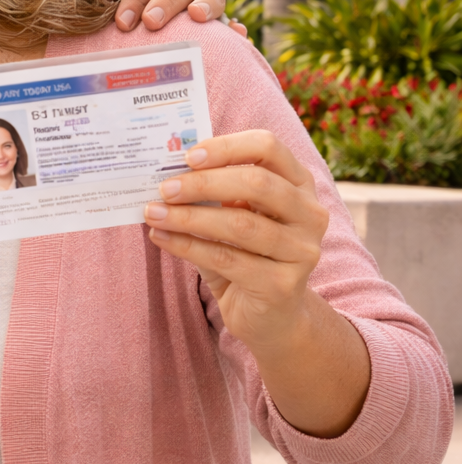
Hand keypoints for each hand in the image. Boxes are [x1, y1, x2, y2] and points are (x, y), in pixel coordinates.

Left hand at [143, 131, 370, 435]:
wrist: (269, 316)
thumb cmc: (244, 254)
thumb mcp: (232, 215)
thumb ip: (211, 192)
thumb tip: (165, 171)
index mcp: (299, 185)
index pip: (268, 147)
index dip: (227, 147)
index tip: (188, 156)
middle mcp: (310, 214)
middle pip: (257, 184)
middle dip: (203, 183)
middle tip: (164, 188)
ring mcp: (302, 251)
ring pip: (241, 224)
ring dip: (188, 217)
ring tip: (152, 213)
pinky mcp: (283, 285)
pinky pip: (227, 259)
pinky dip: (187, 246)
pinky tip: (161, 237)